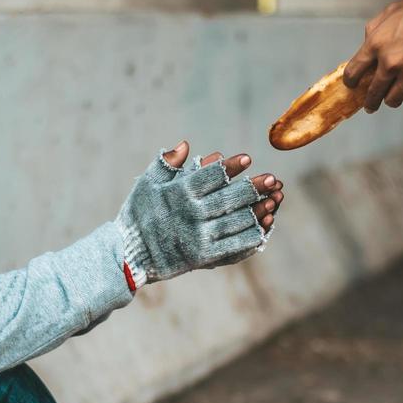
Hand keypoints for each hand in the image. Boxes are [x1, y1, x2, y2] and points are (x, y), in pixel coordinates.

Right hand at [115, 142, 284, 285]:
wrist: (128, 255)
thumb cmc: (137, 216)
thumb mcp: (146, 185)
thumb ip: (166, 164)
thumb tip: (184, 144)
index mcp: (179, 194)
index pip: (210, 176)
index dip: (230, 166)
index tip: (247, 158)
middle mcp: (191, 214)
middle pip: (230, 198)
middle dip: (253, 187)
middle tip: (273, 178)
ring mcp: (199, 237)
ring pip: (236, 221)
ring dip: (258, 210)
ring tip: (273, 200)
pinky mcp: (203, 257)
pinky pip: (234, 246)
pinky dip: (250, 237)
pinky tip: (263, 228)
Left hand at [343, 0, 402, 113]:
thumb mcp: (390, 12)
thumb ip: (374, 30)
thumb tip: (367, 44)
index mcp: (376, 45)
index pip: (353, 72)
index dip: (350, 81)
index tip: (352, 84)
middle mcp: (389, 64)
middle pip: (372, 93)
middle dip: (369, 100)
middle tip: (370, 104)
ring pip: (392, 101)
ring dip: (392, 98)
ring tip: (396, 94)